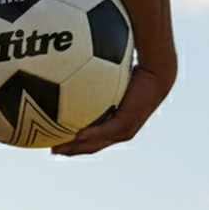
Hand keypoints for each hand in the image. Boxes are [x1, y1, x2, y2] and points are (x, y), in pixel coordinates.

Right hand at [51, 65, 173, 157]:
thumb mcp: (111, 73)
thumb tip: (78, 59)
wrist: (157, 73)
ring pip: (96, 144)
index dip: (73, 140)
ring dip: (77, 148)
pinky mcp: (126, 124)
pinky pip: (106, 131)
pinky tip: (78, 135)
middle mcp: (118, 130)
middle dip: (71, 150)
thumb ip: (96, 72)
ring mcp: (123, 130)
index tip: (54, 140)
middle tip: (51, 150)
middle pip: (90, 145)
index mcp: (113, 121)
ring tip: (58, 149)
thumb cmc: (135, 69)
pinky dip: (92, 135)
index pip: (91, 136)